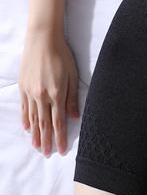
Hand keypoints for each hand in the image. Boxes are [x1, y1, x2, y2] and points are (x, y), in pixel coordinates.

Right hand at [18, 30, 79, 156]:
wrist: (42, 39)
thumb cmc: (62, 56)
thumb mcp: (72, 76)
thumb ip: (72, 98)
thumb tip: (75, 117)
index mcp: (56, 94)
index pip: (58, 122)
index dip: (60, 138)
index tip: (61, 150)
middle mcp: (41, 96)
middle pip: (44, 124)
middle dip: (46, 141)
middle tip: (46, 154)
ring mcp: (30, 92)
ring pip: (33, 118)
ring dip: (35, 134)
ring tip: (36, 146)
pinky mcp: (23, 86)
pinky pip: (24, 107)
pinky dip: (26, 119)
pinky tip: (27, 128)